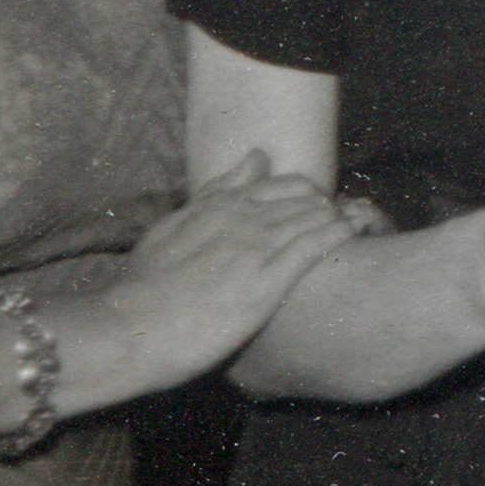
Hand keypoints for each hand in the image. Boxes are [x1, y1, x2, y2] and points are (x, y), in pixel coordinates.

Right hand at [106, 150, 360, 380]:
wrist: (128, 330)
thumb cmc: (145, 287)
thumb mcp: (172, 227)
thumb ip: (215, 192)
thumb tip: (257, 155)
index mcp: (219, 205)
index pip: (285, 185)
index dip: (309, 197)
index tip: (318, 214)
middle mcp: (241, 218)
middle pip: (307, 199)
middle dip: (330, 209)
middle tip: (346, 226)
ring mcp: (255, 247)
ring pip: (316, 217)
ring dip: (340, 220)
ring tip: (356, 231)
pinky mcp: (266, 281)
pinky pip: (316, 246)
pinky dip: (340, 236)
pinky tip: (352, 238)